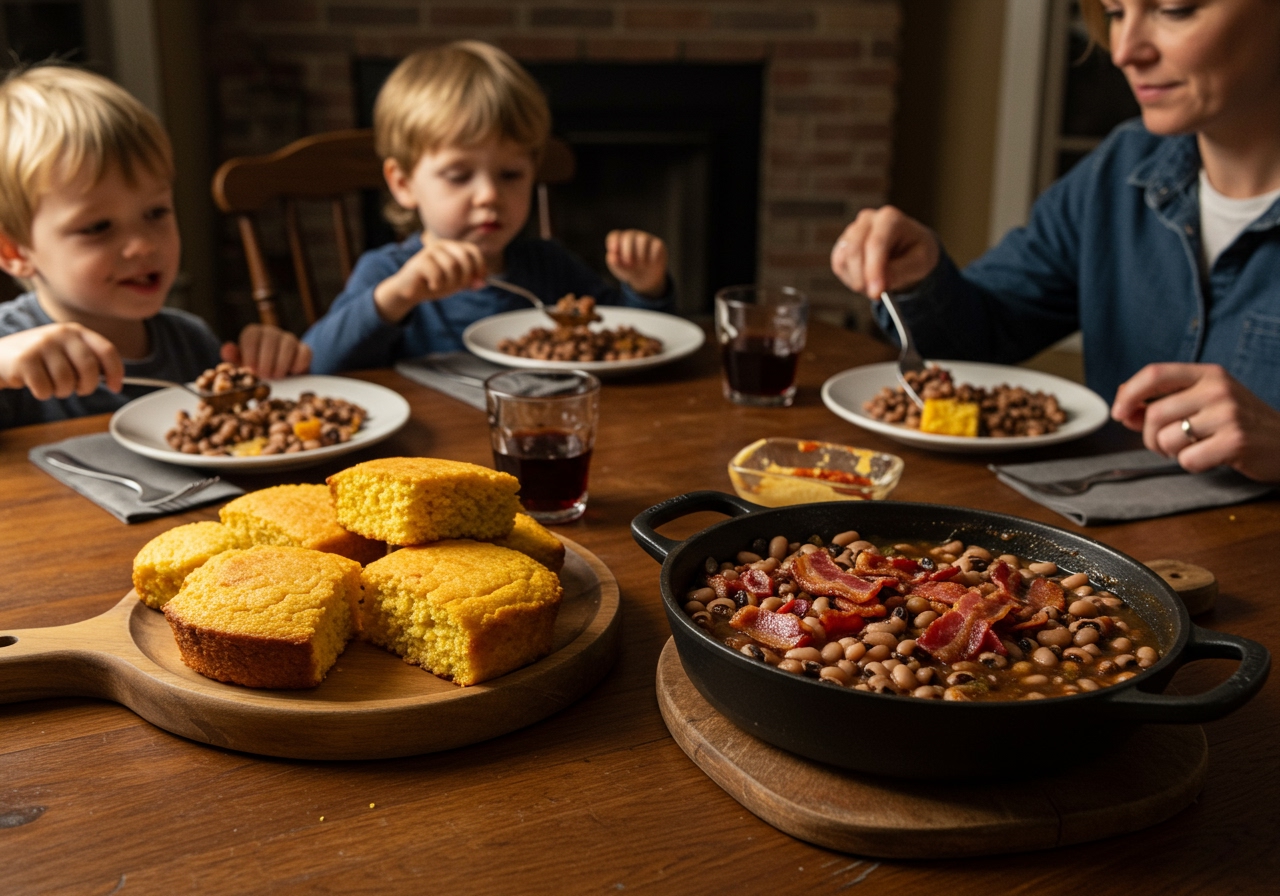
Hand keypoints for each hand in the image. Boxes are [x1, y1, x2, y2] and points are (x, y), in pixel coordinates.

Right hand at [0, 322, 122, 399]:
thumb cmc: (39, 358)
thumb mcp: (65, 351)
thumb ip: (87, 359)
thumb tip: (114, 381)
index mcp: (75, 331)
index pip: (106, 350)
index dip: (116, 372)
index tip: (117, 387)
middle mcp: (60, 334)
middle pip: (89, 369)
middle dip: (87, 386)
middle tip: (78, 390)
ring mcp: (41, 344)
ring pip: (67, 382)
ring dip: (61, 391)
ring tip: (51, 383)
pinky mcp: (24, 359)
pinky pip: (45, 389)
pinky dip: (43, 393)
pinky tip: (35, 383)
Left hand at [222, 324, 311, 378]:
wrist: (277, 378)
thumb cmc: (255, 370)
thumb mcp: (242, 365)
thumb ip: (233, 358)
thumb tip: (226, 349)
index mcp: (253, 334)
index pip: (251, 336)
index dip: (250, 354)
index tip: (251, 370)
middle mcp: (271, 333)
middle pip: (270, 339)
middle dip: (266, 360)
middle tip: (264, 376)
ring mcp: (289, 339)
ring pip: (288, 344)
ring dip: (281, 363)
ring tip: (276, 376)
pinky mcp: (304, 349)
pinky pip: (304, 352)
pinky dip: (298, 364)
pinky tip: (292, 373)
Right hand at [372, 238, 486, 322]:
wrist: (410, 290)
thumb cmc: (435, 283)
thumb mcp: (456, 283)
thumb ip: (470, 281)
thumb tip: (483, 282)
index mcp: (453, 247)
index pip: (473, 251)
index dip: (480, 266)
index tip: (479, 280)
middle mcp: (442, 245)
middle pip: (465, 258)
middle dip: (465, 276)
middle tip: (457, 287)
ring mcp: (430, 251)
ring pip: (452, 267)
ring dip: (450, 282)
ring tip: (440, 285)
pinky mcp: (420, 260)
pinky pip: (438, 274)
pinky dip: (437, 284)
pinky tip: (431, 285)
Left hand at [606, 229, 667, 296]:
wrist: (645, 277)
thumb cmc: (629, 269)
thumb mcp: (620, 269)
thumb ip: (614, 263)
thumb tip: (611, 256)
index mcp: (619, 241)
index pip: (614, 236)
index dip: (613, 242)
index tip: (613, 251)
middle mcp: (632, 236)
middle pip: (628, 236)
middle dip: (627, 250)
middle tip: (628, 263)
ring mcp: (645, 238)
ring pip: (642, 239)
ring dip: (640, 254)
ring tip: (641, 264)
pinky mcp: (658, 243)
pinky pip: (656, 245)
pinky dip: (652, 256)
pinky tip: (651, 262)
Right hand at [830, 206, 939, 297]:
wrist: (908, 250)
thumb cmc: (916, 253)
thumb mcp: (920, 263)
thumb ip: (901, 271)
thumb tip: (881, 283)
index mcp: (890, 218)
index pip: (876, 243)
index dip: (873, 270)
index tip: (876, 293)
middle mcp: (868, 219)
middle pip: (854, 249)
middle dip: (862, 277)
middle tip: (876, 295)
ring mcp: (852, 231)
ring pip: (844, 258)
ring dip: (857, 279)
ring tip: (877, 285)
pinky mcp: (842, 245)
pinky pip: (838, 264)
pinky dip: (850, 278)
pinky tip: (866, 280)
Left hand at [1111, 362, 1279, 482]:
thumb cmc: (1240, 423)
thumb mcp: (1205, 402)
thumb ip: (1165, 403)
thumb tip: (1124, 410)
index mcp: (1208, 374)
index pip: (1155, 373)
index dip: (1129, 393)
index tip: (1118, 413)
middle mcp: (1218, 389)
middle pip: (1154, 414)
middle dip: (1149, 437)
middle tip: (1165, 445)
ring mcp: (1228, 415)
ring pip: (1167, 438)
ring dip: (1170, 452)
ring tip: (1193, 448)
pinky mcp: (1235, 442)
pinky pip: (1187, 459)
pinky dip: (1192, 464)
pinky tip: (1211, 457)